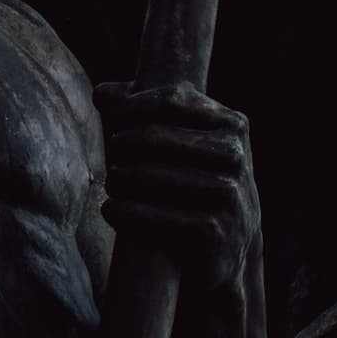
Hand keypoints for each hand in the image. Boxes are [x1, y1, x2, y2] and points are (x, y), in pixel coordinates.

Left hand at [95, 79, 260, 302]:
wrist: (233, 245)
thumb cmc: (200, 181)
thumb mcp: (190, 143)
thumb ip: (147, 112)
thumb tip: (101, 93)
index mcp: (233, 124)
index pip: (172, 100)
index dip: (135, 106)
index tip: (116, 119)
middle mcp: (235, 156)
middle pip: (156, 137)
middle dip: (124, 143)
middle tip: (112, 152)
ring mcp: (227, 195)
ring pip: (151, 176)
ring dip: (120, 178)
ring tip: (110, 181)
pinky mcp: (212, 231)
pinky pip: (155, 216)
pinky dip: (125, 212)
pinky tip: (110, 208)